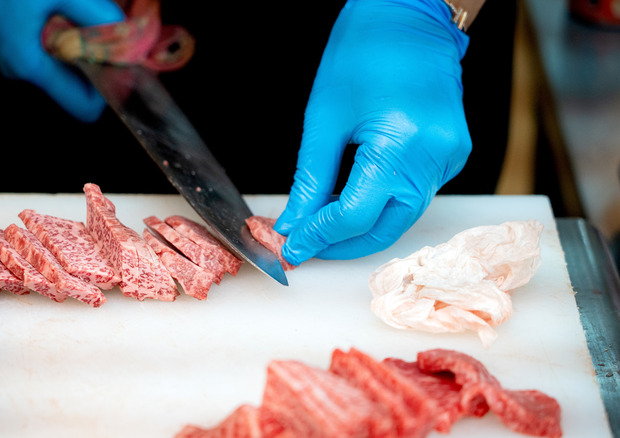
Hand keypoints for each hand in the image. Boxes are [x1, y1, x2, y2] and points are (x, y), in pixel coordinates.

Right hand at [0, 0, 123, 121]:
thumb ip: (94, 13)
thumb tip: (124, 31)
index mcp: (30, 65)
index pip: (84, 106)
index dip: (109, 88)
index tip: (126, 63)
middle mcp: (20, 68)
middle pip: (76, 82)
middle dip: (98, 60)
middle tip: (114, 33)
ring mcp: (11, 53)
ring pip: (62, 62)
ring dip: (82, 43)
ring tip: (91, 16)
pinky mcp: (8, 36)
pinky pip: (48, 46)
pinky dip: (65, 31)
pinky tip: (67, 7)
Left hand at [274, 0, 470, 264]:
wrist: (410, 15)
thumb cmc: (364, 51)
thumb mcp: (324, 118)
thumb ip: (310, 179)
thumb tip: (295, 223)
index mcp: (402, 145)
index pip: (355, 216)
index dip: (319, 238)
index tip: (291, 249)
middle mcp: (435, 159)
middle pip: (385, 228)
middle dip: (343, 244)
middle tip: (306, 243)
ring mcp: (451, 158)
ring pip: (402, 215)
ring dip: (362, 224)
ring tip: (323, 219)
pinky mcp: (454, 155)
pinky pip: (416, 193)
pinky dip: (383, 201)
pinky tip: (355, 193)